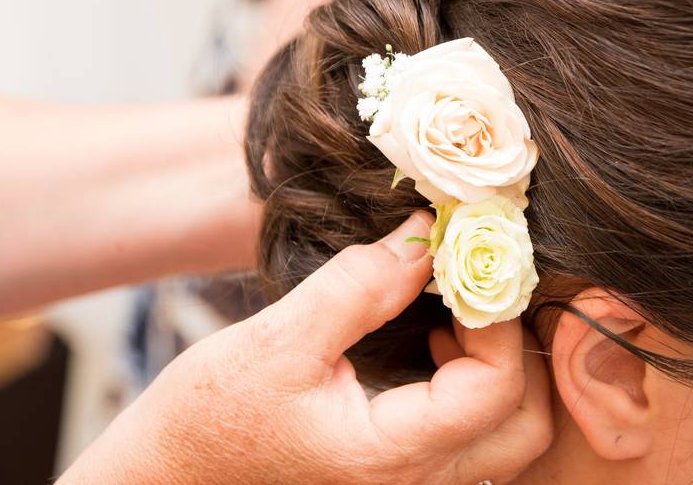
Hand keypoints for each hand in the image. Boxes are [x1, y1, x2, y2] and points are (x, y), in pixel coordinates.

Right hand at [59, 212, 552, 484]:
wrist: (167, 477)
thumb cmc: (206, 420)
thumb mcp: (277, 342)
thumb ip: (357, 287)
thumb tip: (425, 233)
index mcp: (389, 457)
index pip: (495, 389)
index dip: (496, 318)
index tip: (466, 264)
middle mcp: (414, 484)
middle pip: (526, 426)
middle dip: (517, 348)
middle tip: (476, 293)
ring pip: (506, 435)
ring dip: (501, 367)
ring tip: (455, 312)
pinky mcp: (397, 471)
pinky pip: (472, 435)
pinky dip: (474, 384)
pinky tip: (434, 341)